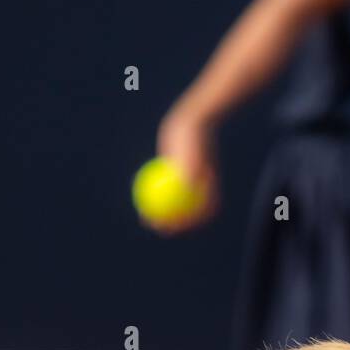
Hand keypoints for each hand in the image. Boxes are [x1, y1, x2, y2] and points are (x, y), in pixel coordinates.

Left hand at [149, 102, 218, 233]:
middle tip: (158, 228)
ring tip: (146, 220)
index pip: (201, 214)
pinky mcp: (177, 177)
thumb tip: (188, 183)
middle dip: (174, 226)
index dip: (189, 225)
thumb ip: (192, 164)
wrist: (192, 121)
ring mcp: (188, 184)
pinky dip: (155, 198)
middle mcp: (200, 189)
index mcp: (209, 188)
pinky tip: (139, 201)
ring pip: (174, 205)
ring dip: (162, 215)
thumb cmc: (194, 135)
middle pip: (187, 214)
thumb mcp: (193, 148)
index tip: (174, 228)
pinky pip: (165, 192)